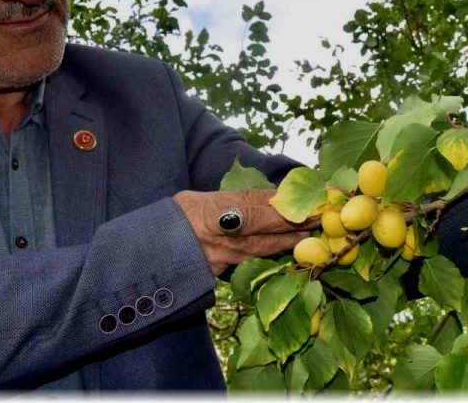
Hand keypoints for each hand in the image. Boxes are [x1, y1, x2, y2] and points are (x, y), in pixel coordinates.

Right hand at [172, 189, 316, 276]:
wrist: (149, 254)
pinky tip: (283, 251)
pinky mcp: (222, 272)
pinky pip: (251, 261)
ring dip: (288, 240)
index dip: (282, 201)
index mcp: (212, 209)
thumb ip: (226, 199)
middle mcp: (220, 233)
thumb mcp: (195, 199)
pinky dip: (269, 255)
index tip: (306, 197)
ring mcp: (222, 256)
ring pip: (263, 246)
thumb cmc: (171, 221)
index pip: (254, 202)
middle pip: (265, 225)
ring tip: (308, 234)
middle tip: (319, 216)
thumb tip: (261, 195)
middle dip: (294, 220)